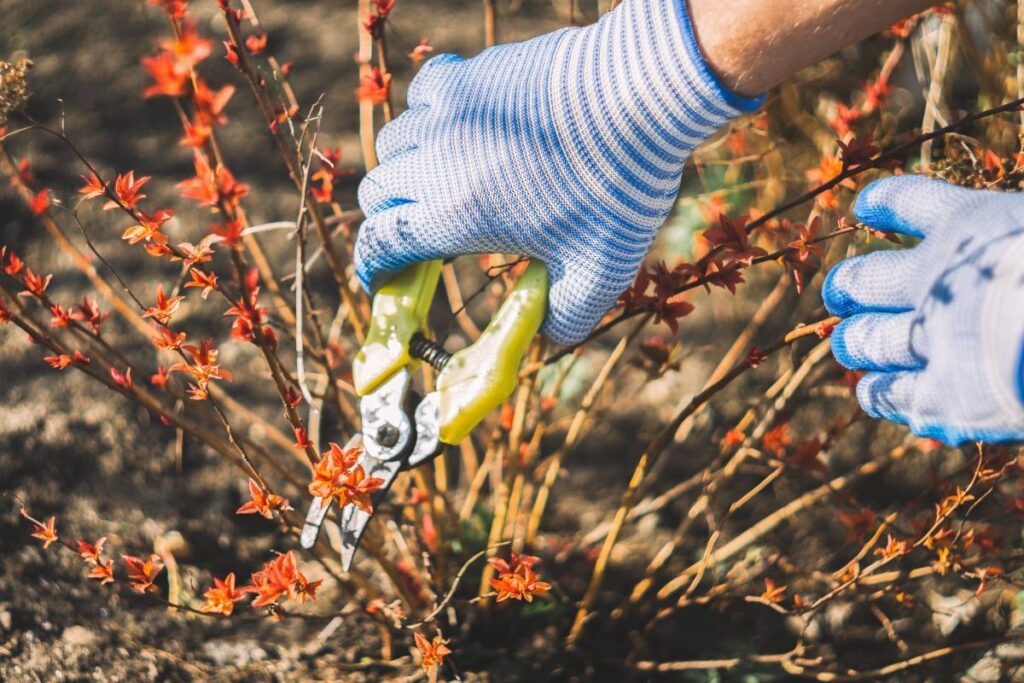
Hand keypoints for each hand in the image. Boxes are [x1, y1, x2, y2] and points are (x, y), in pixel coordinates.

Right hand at [355, 0, 761, 343]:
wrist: (640, 94)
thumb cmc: (619, 186)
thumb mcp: (601, 272)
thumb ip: (567, 316)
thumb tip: (546, 331)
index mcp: (455, 214)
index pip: (381, 243)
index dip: (373, 266)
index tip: (382, 277)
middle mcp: (437, 159)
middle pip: (376, 193)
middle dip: (389, 220)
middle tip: (421, 232)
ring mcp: (448, 109)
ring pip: (394, 142)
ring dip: (405, 167)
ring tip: (442, 179)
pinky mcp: (469, 73)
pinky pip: (422, 95)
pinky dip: (429, 117)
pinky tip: (462, 127)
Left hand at [824, 176, 1023, 444]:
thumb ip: (1010, 240)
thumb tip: (1005, 254)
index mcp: (972, 224)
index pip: (908, 201)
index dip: (882, 203)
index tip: (865, 206)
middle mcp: (935, 277)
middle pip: (864, 279)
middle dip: (847, 287)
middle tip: (838, 292)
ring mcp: (930, 338)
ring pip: (864, 338)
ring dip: (852, 341)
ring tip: (847, 342)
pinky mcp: (940, 396)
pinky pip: (887, 393)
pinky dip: (876, 392)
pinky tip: (871, 392)